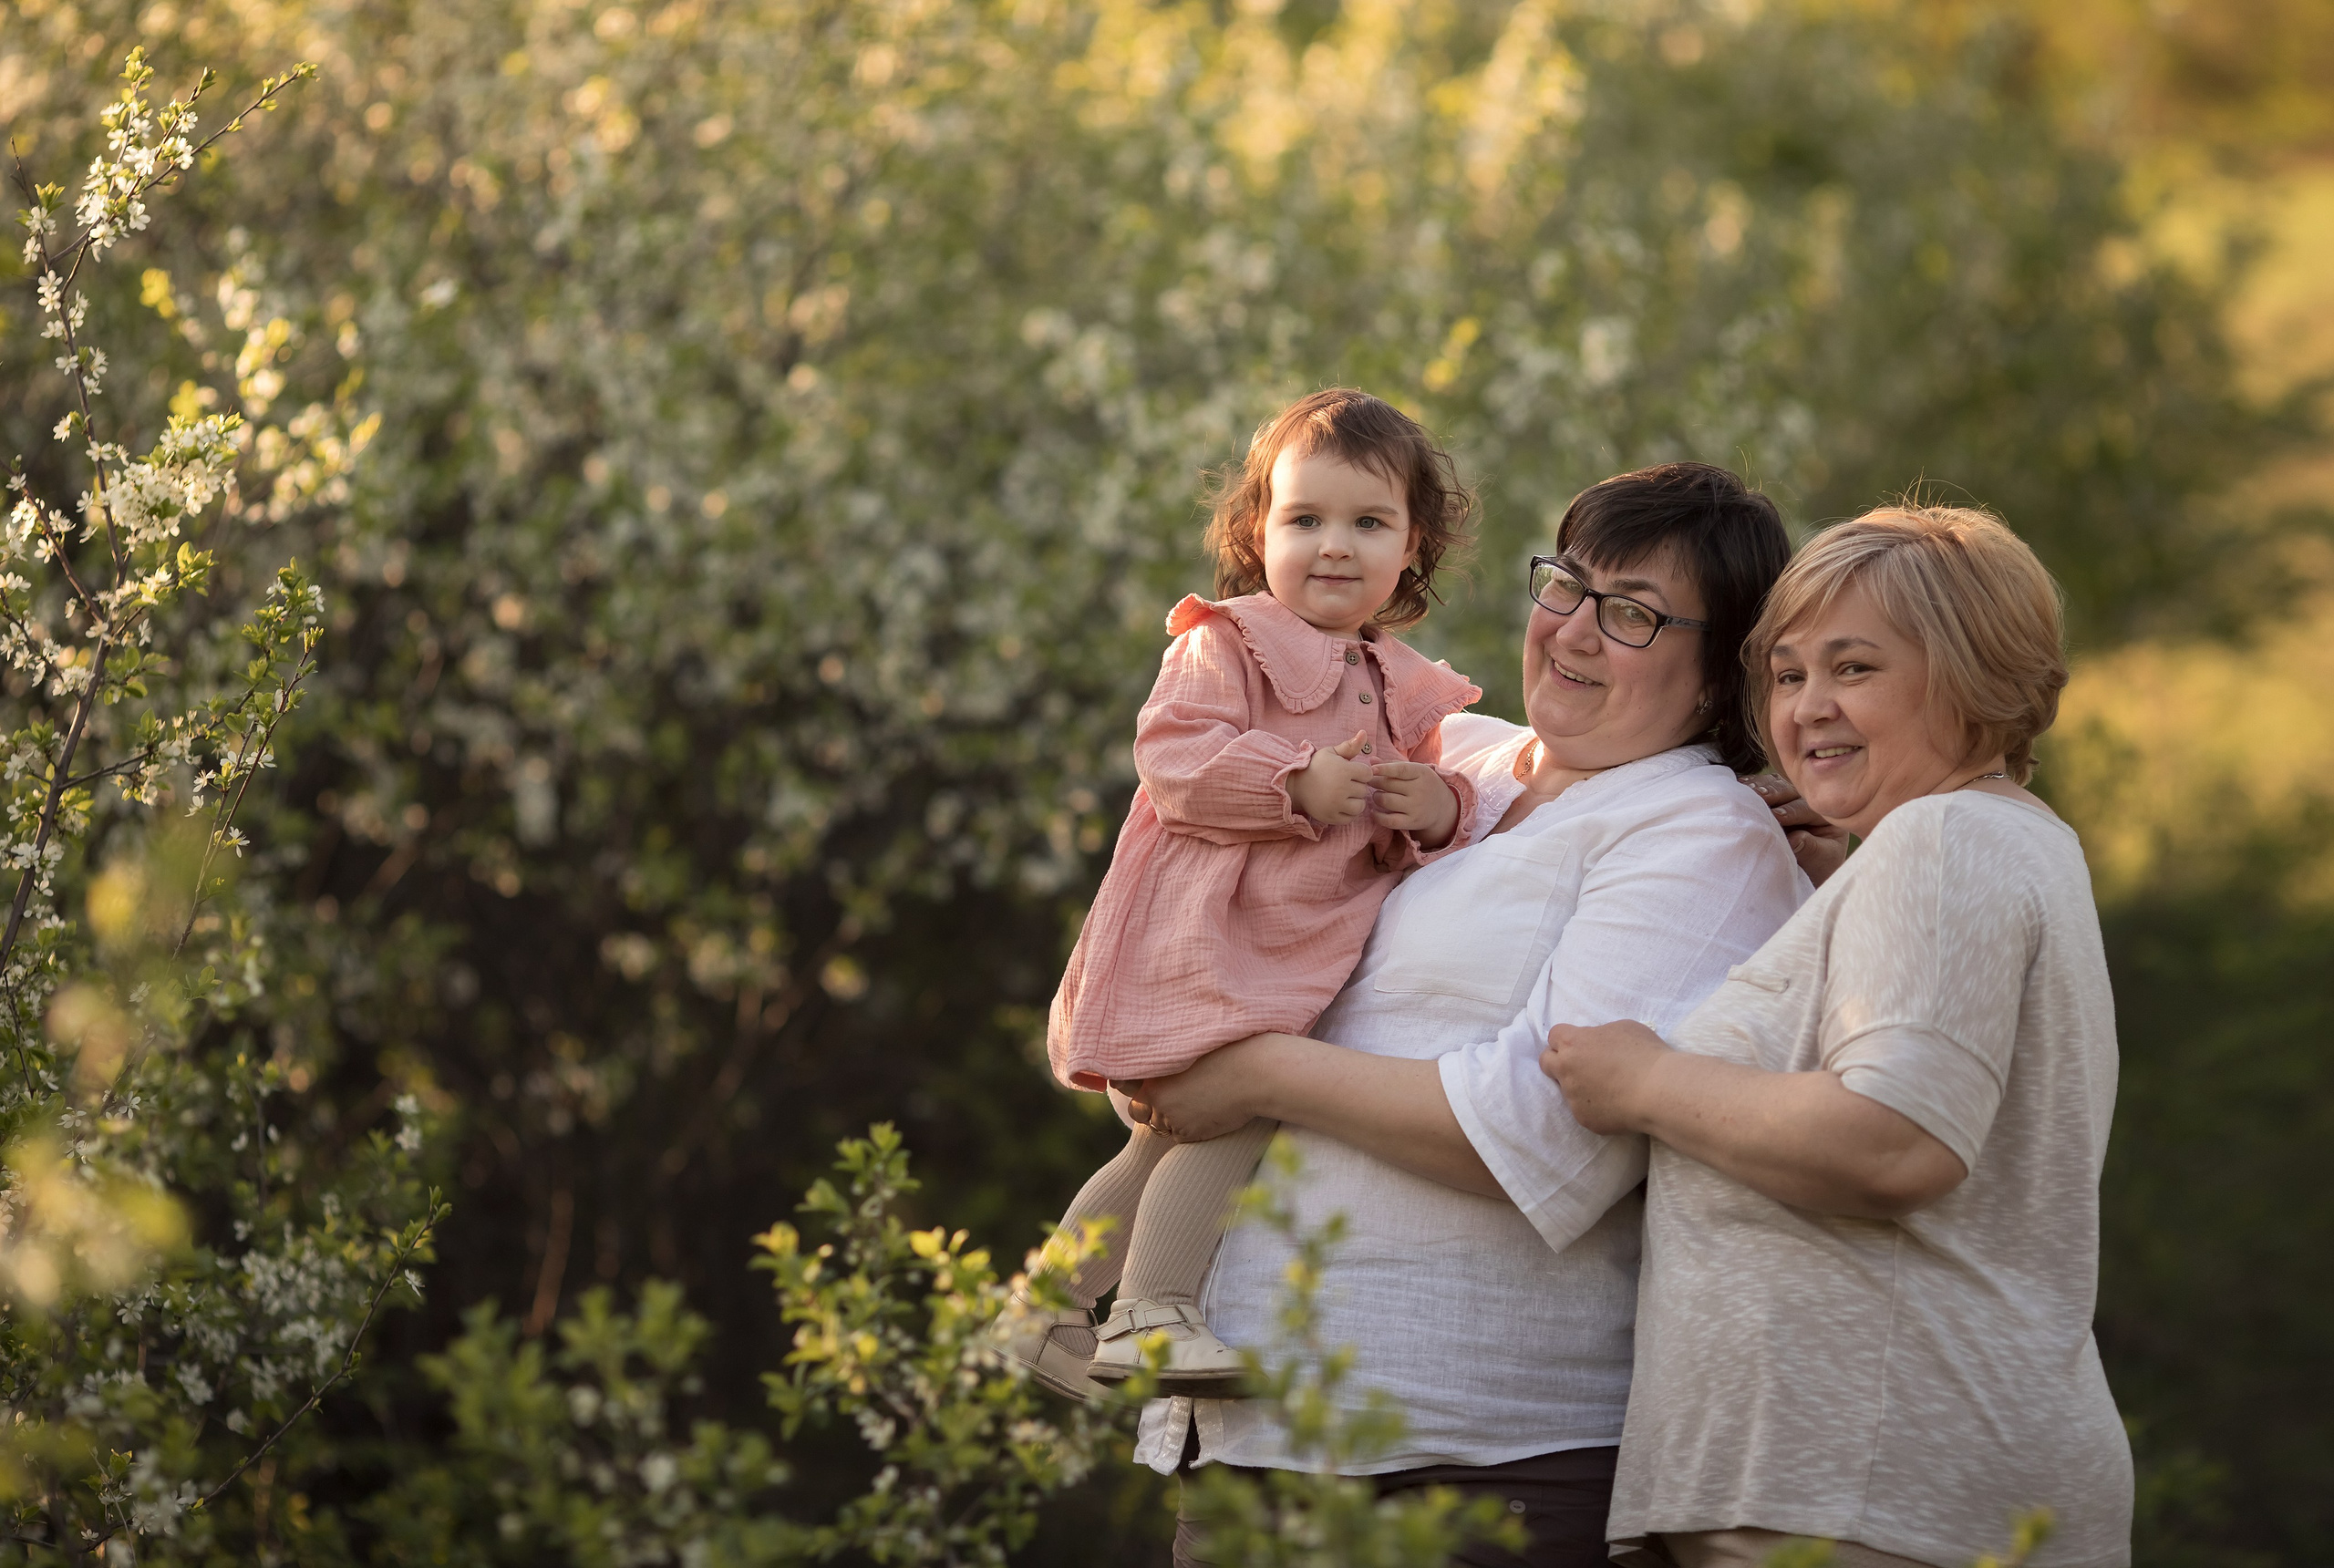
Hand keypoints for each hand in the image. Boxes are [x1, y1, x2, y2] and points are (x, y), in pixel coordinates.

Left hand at [1112, 1036, 1272, 1142]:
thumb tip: (1148, 1063)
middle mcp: (1156, 1097)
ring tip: (1196, 1101)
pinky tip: (1207, 1113)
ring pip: (1159, 1125)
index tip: (1131, 1082)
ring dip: (1170, 1118)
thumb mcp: (1188, 1047)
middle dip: (1147, 1106)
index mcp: (1152, 1071)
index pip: (1121, 1083)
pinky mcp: (1189, 1133)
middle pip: (1136, 1110)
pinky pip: (1180, 1136)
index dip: (1126, 1083)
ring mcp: (1172, 1118)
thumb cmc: (1228, 1052)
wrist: (1255, 1074)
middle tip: (1170, 1095)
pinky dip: (1188, 1129)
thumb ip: (1165, 1056)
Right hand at [1288, 732, 1373, 826]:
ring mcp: (1336, 804)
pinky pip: (1350, 818)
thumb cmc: (1316, 766)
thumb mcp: (1331, 752)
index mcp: (1344, 770)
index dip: (1361, 773)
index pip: (1368, 774)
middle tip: (1343, 783)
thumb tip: (1364, 733)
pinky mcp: (1331, 817)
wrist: (1295, 784)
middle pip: (1364, 790)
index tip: (1350, 772)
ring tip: (1344, 795)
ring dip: (1355, 801)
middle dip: (1356, 786)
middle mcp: (1341, 788)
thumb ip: (1350, 746)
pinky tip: (1340, 804)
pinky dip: (1348, 813)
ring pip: (1360, 806)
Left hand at [1370, 760, 1458, 846]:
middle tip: (1370, 782)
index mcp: (1421, 773)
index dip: (1384, 768)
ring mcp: (1416, 807)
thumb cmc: (1422, 784)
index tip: (1371, 769)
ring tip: (1377, 795)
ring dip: (1376, 797)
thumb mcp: (1414, 771)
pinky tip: (1374, 812)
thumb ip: (1393, 764)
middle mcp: (1420, 790)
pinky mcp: (1412, 822)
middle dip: (1375, 782)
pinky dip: (1378, 816)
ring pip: (1386, 801)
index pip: (1400, 769)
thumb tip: (1371, 761)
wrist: (1442, 808)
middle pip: (1389, 785)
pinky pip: (1389, 821)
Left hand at [1539, 1020, 1670, 1135]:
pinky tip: (1615, 1104)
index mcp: (1573, 1043)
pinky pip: (1583, 1110)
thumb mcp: (1621, 1028)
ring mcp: (1573, 1097)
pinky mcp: (1583, 1118)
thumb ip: (1598, 1035)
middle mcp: (1566, 1069)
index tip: (1579, 1044)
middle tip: (1580, 1065)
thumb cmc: (1644, 1054)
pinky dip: (1595, 1107)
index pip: (1554, 1036)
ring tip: (1608, 1088)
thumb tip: (1594, 1043)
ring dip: (1580, 1086)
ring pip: (1567, 1089)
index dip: (1566, 1039)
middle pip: (1547, 1062)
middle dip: (1558, 1061)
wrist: (1658, 1091)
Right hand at [1740, 771, 1849, 886]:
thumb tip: (1794, 839)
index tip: (1778, 816)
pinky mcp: (1771, 796)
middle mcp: (1807, 799)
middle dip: (1773, 792)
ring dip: (1759, 786)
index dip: (1792, 811)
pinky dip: (1750, 786)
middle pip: (1790, 790)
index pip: (1807, 808)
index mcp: (1824, 813)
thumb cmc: (1816, 867)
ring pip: (1775, 784)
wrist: (1804, 871)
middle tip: (1759, 795)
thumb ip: (1811, 849)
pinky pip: (1762, 785)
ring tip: (1746, 787)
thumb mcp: (1821, 860)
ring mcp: (1788, 795)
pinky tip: (1740, 784)